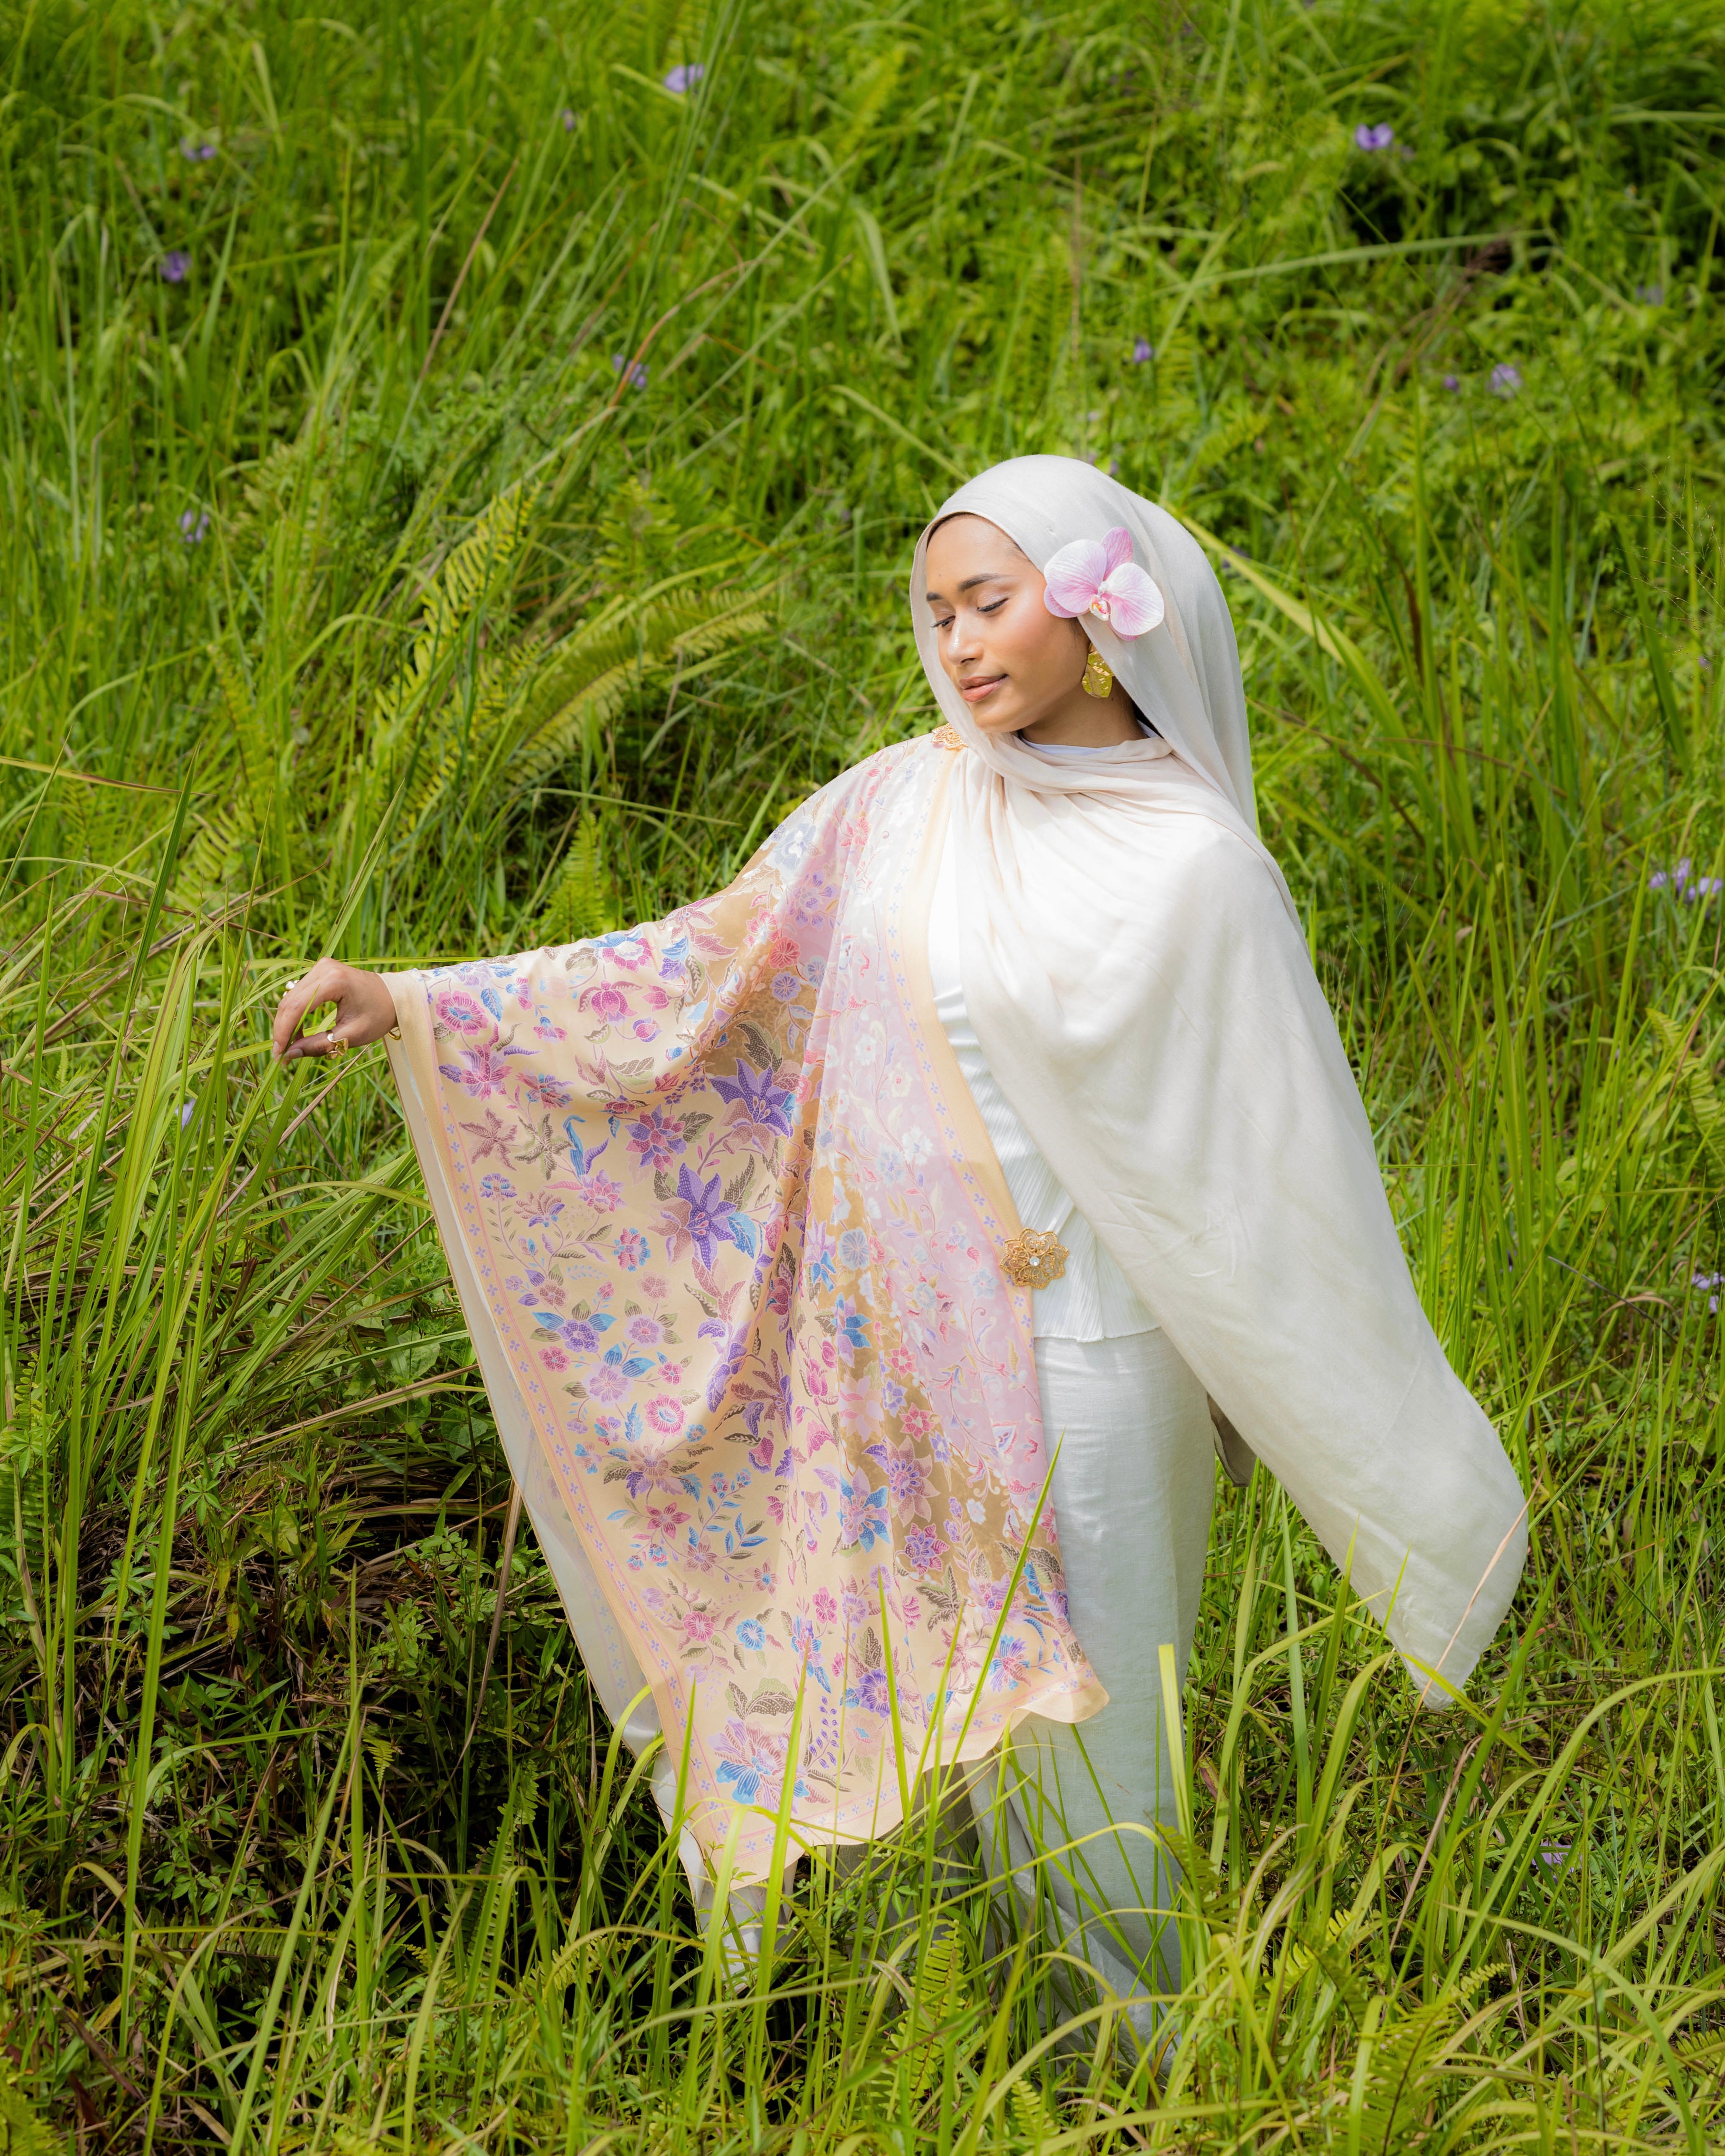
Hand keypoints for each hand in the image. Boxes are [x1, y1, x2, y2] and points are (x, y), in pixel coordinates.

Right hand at [272, 959, 398, 1062]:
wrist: (396, 997)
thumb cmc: (379, 1015)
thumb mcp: (351, 1035)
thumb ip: (319, 1045)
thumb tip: (290, 1055)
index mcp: (334, 981)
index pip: (297, 1007)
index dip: (284, 1032)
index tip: (279, 1055)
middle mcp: (324, 969)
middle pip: (290, 1002)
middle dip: (283, 1030)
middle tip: (282, 1055)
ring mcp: (321, 967)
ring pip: (291, 998)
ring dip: (287, 1023)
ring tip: (290, 1047)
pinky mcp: (321, 972)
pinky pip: (300, 995)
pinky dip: (295, 1014)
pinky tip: (297, 1033)